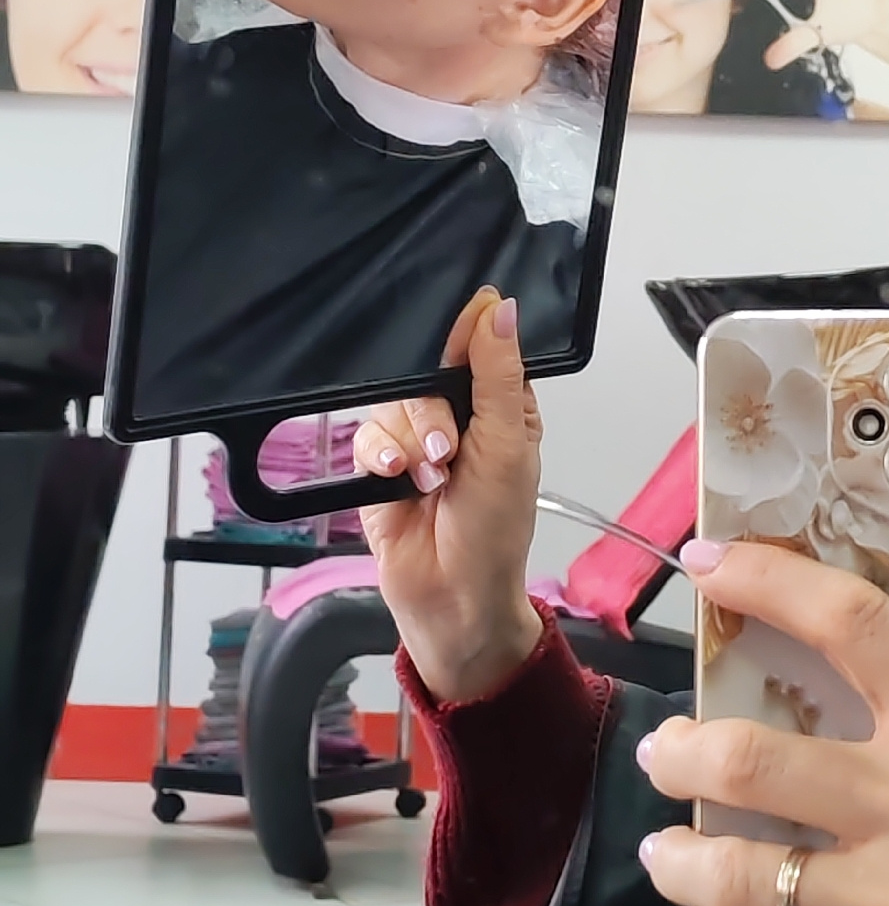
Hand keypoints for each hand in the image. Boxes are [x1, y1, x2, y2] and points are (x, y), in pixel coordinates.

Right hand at [353, 288, 543, 702]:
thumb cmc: (496, 529)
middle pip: (425, 372)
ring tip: (430, 479)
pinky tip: (396, 479)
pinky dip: (380, 456)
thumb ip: (497, 374)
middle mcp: (457, 417)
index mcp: (500, 405)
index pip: (477, 347)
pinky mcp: (379, 467)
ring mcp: (415, 441)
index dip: (463, 341)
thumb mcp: (508, 444)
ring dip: (410, 441)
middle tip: (448, 449)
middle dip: (431, 411)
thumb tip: (497, 308)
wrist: (454, 598)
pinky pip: (364, 435)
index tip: (454, 349)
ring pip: (392, 403)